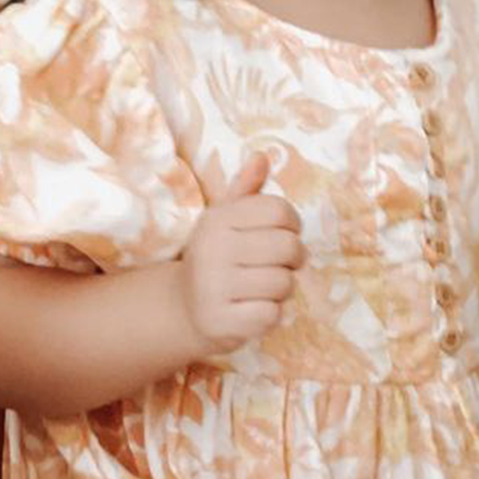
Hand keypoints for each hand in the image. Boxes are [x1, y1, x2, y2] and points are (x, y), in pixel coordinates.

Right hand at [181, 151, 303, 353]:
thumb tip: (261, 156)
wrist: (185, 309)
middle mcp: (211, 249)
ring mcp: (213, 287)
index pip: (280, 211)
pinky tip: (252, 309)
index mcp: (217, 219)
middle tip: (279, 265)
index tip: (283, 234)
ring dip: (282, 290)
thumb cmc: (218, 258)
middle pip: (288, 246)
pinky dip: (271, 315)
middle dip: (293, 259)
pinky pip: (272, 315)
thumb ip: (246, 190)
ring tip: (261, 288)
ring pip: (284, 283)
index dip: (293, 224)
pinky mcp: (220, 321)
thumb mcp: (226, 221)